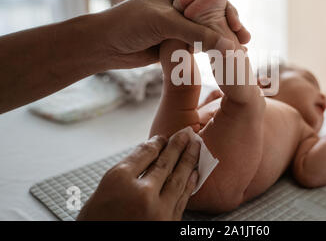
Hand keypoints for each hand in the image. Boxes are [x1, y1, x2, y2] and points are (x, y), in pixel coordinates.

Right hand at [77, 132, 199, 220]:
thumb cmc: (97, 221)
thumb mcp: (102, 192)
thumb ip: (126, 173)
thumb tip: (150, 154)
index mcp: (119, 181)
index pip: (144, 154)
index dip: (156, 143)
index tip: (163, 138)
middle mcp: (141, 193)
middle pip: (165, 163)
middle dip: (178, 145)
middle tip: (187, 132)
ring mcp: (158, 210)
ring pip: (179, 178)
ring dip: (189, 160)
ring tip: (196, 146)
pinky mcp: (168, 223)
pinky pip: (182, 198)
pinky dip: (189, 183)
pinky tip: (194, 172)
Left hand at [98, 0, 250, 68]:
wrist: (105, 46)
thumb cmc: (129, 23)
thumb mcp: (165, 23)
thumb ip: (197, 33)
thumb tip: (229, 46)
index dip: (227, 6)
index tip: (237, 24)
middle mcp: (183, 2)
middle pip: (214, 12)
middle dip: (229, 25)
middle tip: (244, 39)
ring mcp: (181, 22)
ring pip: (209, 29)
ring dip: (224, 39)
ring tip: (241, 52)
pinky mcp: (178, 40)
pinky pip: (200, 44)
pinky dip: (213, 50)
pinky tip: (226, 58)